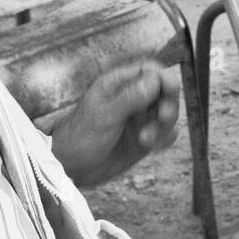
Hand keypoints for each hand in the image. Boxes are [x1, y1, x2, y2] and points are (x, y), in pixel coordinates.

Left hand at [51, 61, 179, 187]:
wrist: (69, 168)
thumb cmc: (79, 136)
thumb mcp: (104, 115)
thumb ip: (130, 97)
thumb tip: (155, 80)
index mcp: (118, 85)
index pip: (149, 71)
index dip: (162, 77)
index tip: (169, 88)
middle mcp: (132, 100)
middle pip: (163, 92)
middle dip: (168, 103)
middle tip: (162, 117)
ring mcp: (138, 120)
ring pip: (166, 114)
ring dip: (163, 126)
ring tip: (145, 138)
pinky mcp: (143, 140)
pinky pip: (164, 135)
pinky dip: (165, 139)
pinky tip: (154, 145)